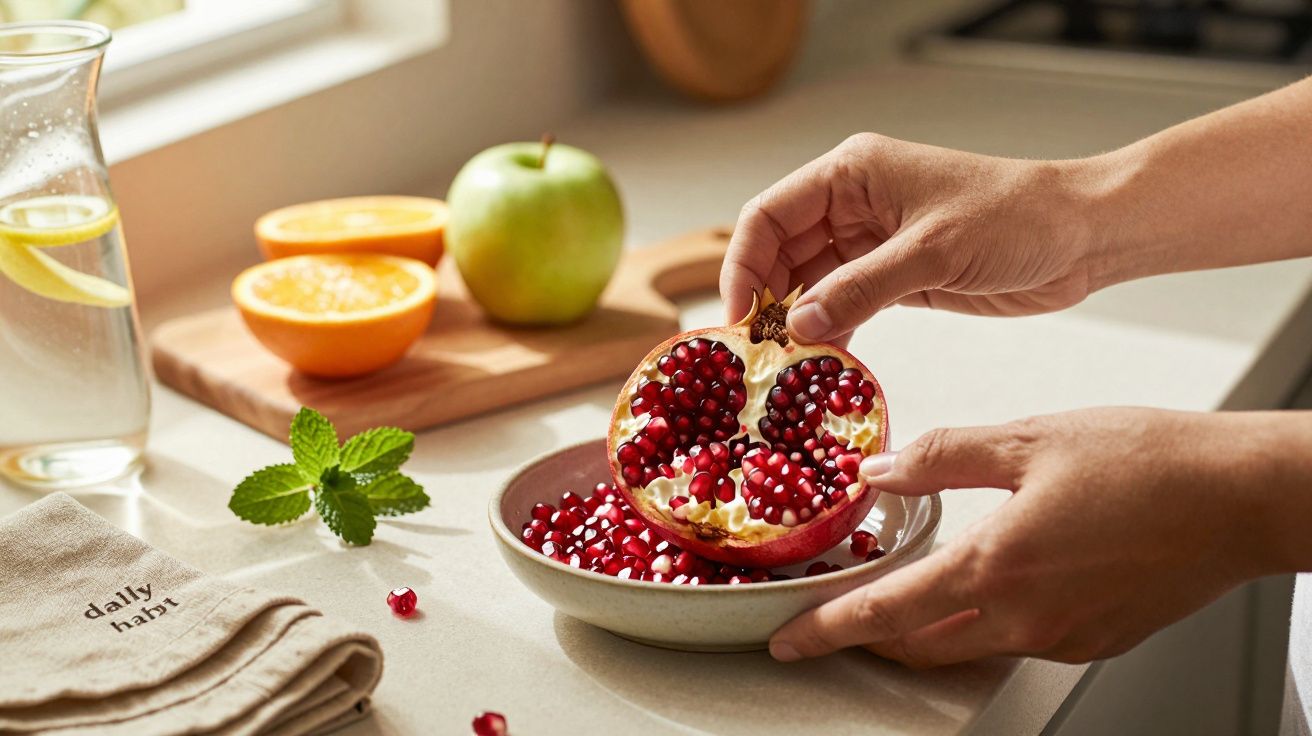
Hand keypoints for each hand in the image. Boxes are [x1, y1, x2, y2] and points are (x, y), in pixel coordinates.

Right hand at [720, 133, 1102, 344]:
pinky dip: (831, 334)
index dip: (743, 265)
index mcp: (852, 174)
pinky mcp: (896, 278)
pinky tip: (821, 365)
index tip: (738, 318)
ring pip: (809, 284)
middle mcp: (853, 205)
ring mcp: (872, 242)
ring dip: (796, 323)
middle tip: (756, 354)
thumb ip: (861, 288)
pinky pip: (844, 306)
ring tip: (782, 367)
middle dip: (766, 300)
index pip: (769, 215)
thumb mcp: (932, 252)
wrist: (1082, 236)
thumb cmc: (1016, 217)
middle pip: (781, 252)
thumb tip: (799, 325)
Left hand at [768, 407, 1305, 667]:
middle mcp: (1026, 618)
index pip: (885, 614)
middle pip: (918, 644)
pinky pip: (1017, 639)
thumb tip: (880, 471)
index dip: (828, 630)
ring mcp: (1063, 637)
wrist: (1242, 499)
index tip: (789, 641)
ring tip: (908, 586)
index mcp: (997, 567)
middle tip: (839, 610)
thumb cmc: (1148, 462)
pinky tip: (989, 579)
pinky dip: (981, 618)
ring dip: (925, 626)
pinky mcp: (1095, 639)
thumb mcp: (1029, 439)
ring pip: (966, 645)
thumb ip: (943, 458)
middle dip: (869, 634)